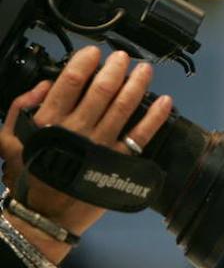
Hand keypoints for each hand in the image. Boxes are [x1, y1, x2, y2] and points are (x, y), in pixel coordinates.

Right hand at [0, 46, 171, 234]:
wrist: (46, 216)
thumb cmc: (28, 177)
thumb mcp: (9, 140)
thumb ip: (20, 108)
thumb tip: (44, 85)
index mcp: (50, 121)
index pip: (70, 82)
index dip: (84, 62)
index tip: (94, 52)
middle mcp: (78, 130)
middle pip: (101, 90)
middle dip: (114, 69)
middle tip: (121, 57)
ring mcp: (102, 145)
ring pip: (123, 107)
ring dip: (136, 85)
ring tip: (145, 70)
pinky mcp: (120, 162)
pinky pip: (141, 135)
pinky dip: (155, 117)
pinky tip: (164, 102)